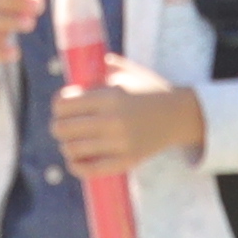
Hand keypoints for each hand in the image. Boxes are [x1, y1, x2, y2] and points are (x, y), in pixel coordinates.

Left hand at [50, 58, 206, 177]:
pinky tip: (74, 160)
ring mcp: (119, 143)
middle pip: (63, 128)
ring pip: (72, 149)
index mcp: (109, 96)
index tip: (62, 107)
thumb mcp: (127, 72)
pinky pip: (91, 169)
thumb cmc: (150, 90)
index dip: (58, 106)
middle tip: (63, 125)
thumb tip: (77, 69)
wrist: (179, 115)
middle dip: (58, 126)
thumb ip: (102, 68)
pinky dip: (76, 166)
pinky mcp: (126, 161)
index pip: (63, 105)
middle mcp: (112, 120)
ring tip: (71, 142)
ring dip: (66, 145)